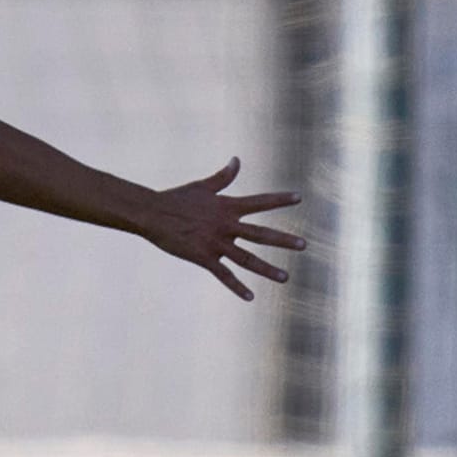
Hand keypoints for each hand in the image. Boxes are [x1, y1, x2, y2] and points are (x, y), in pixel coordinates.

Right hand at [141, 157, 304, 300]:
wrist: (152, 214)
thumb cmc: (176, 198)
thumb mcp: (202, 186)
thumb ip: (223, 177)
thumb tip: (237, 160)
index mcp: (227, 206)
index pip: (259, 202)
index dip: (279, 199)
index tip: (299, 198)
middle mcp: (226, 225)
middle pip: (260, 234)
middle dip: (283, 240)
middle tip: (304, 245)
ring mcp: (215, 243)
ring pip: (247, 258)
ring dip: (267, 269)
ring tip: (285, 277)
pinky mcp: (203, 257)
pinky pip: (223, 275)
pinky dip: (236, 287)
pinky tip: (250, 296)